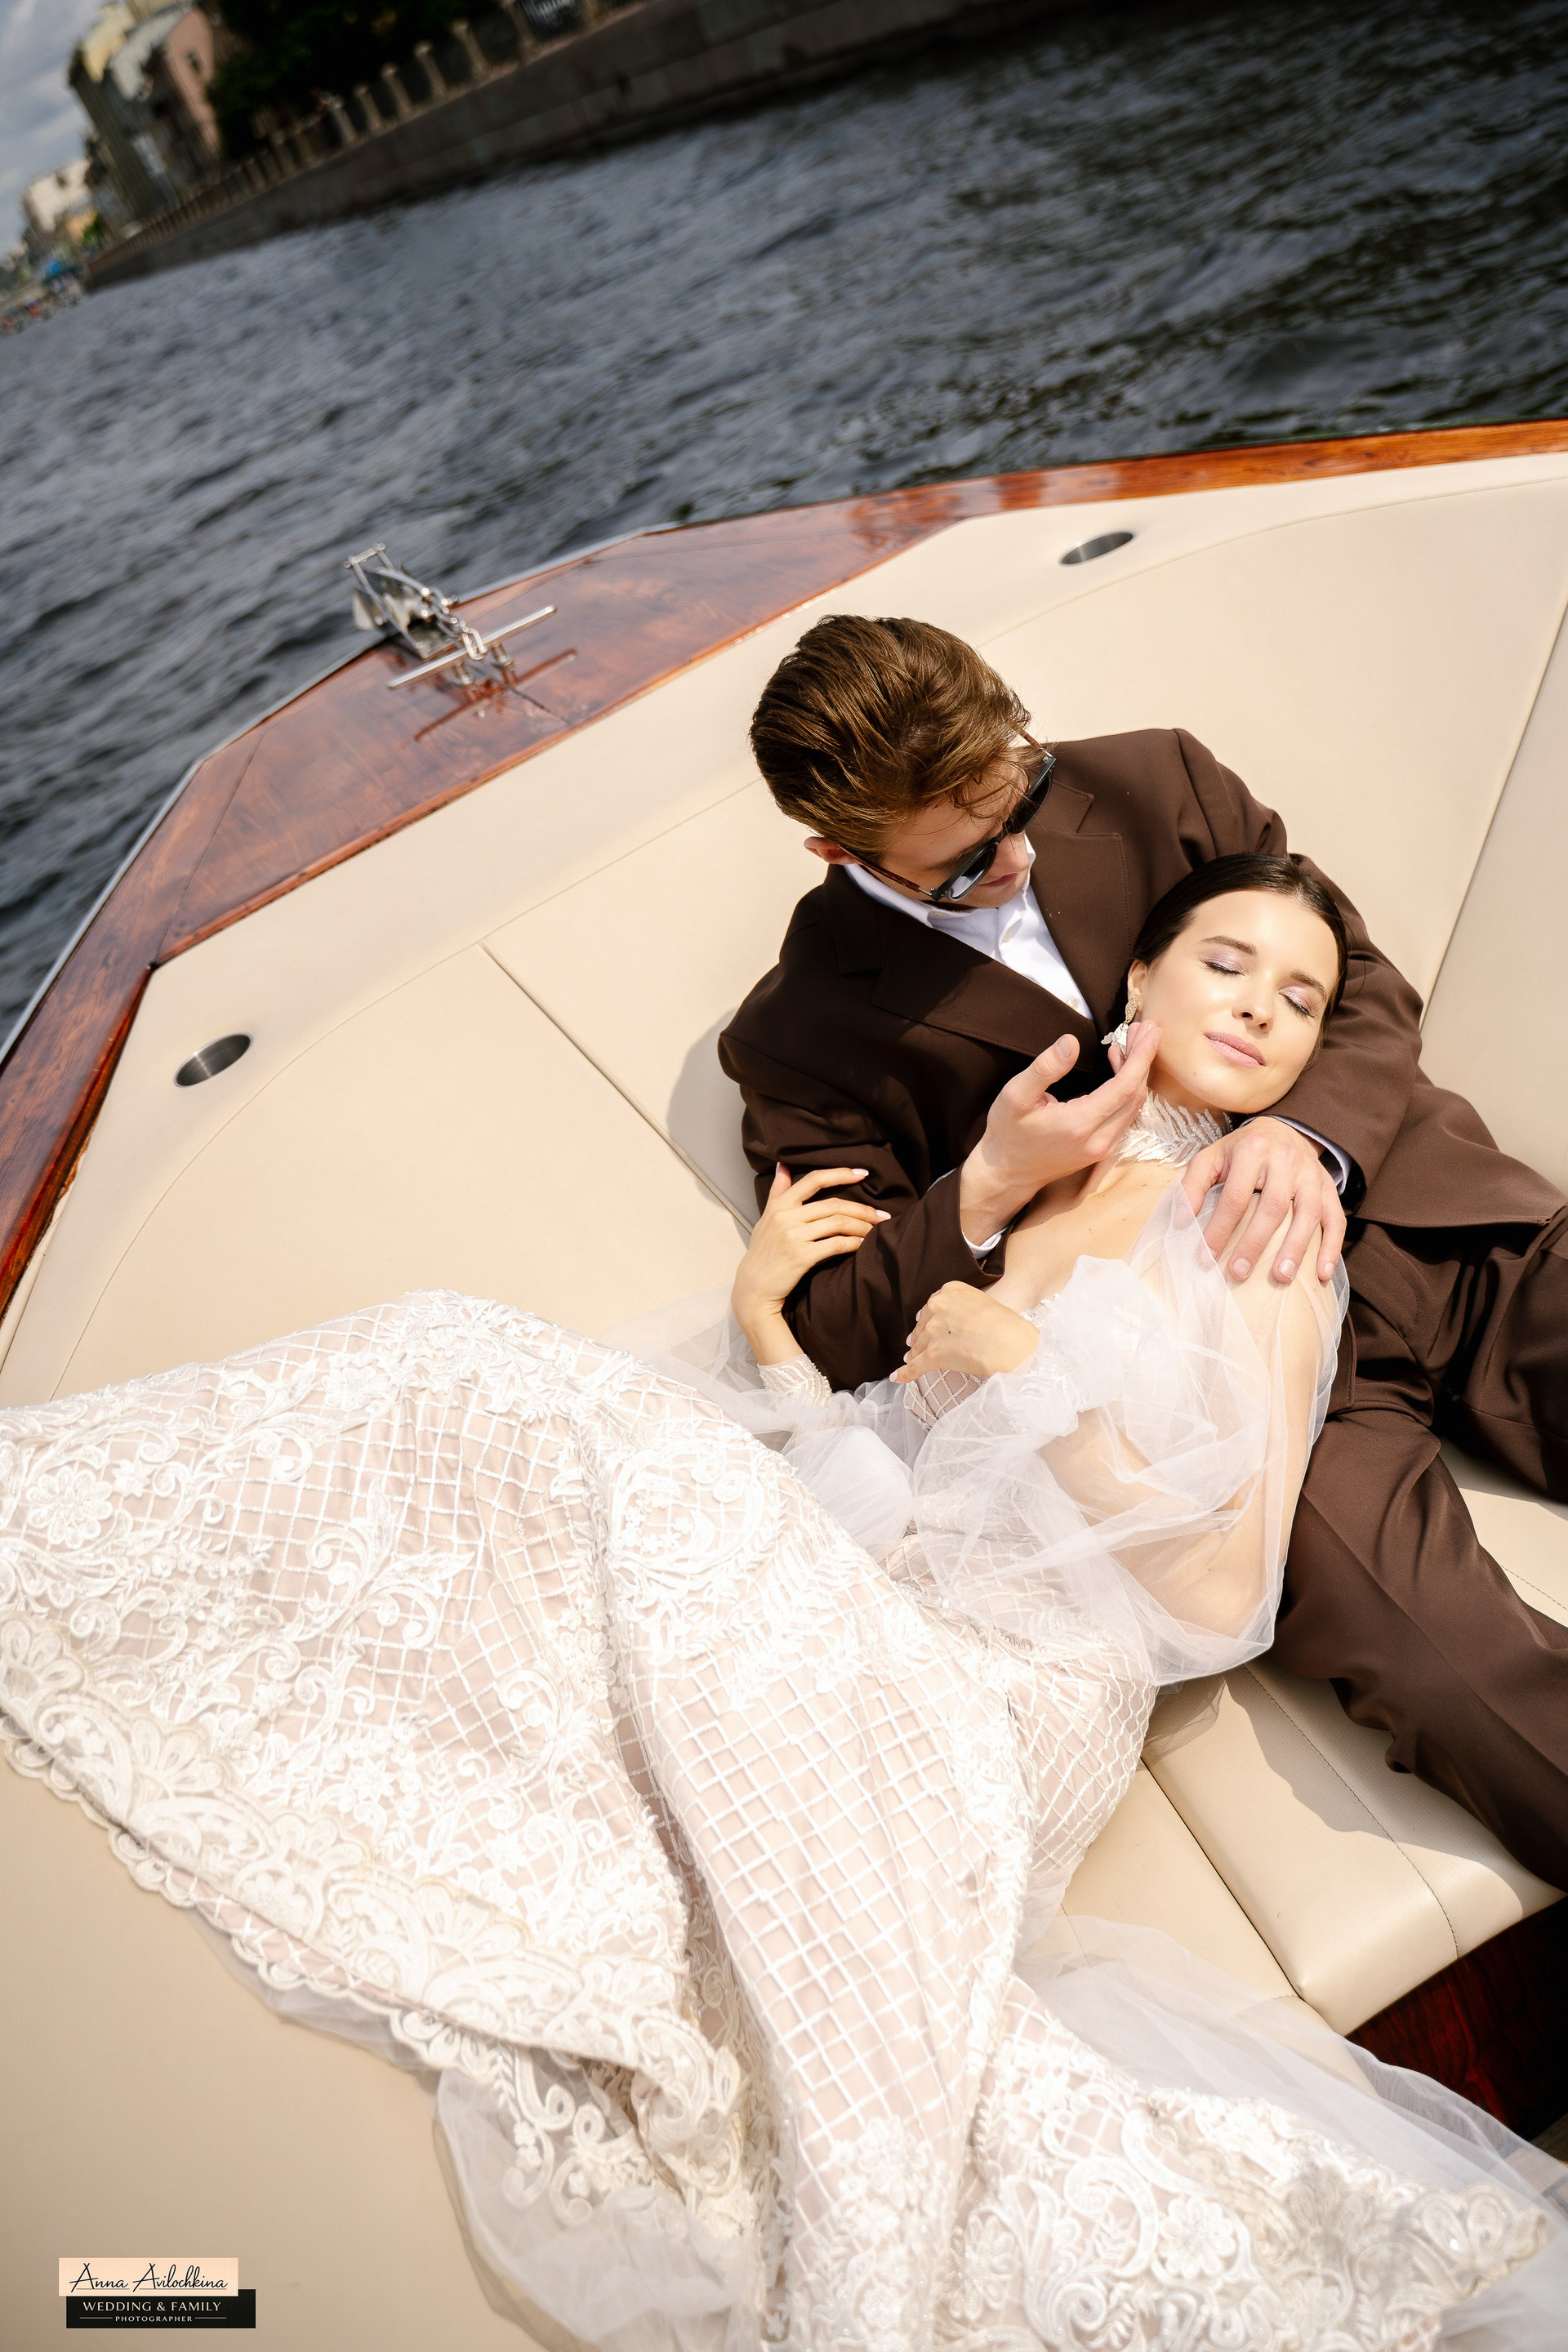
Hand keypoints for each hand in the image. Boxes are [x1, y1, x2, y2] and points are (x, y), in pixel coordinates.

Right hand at [732, 1165, 889, 1357]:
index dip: (840, 1173)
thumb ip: (777, 1191)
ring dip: (862, 1226)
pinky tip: (863, 1245)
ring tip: (875, 1230)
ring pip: (838, 1223)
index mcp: (779, 1205)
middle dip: (862, 1209)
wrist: (753, 1289)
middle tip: (881, 1215)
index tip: (862, 1173)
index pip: (813, 1180)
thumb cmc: (763, 1253)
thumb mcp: (766, 1218)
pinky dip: (854, 1244)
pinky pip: (836, 1244)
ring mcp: (793, 1237)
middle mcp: (785, 1217)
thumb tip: (783, 1164)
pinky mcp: (801, 1257)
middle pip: (833, 1204)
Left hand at [891, 1281, 1038, 1383]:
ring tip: (912, 1362)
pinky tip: (897, 1377)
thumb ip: (963, 1309)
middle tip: (916, 1347)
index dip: (928, 1320)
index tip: (925, 1327)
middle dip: (920, 1338)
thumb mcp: (984, 1303)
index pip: (932, 1306)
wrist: (1014, 1344)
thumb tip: (949, 1327)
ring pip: (918, 1346)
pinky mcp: (932, 1353)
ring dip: (914, 1355)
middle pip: (922, 1326)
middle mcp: (937, 1305)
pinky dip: (905, 1373)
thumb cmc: (1008, 1326)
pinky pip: (914, 1365)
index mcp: (951, 1290)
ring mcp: (933, 1330)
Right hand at [959, 1020, 1161, 1243]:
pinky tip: (1120, 1067)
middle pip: (1136, 1094)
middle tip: (1143, 1028)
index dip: (1141, 1056)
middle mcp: (1099, 1140)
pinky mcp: (1102, 1149)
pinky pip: (1126, 1114)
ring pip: (1134, 1105)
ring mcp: (1103, 1148)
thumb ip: (1045, 1068)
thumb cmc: (1008, 1132)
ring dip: (1138, 1073)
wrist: (1006, 1172)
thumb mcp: (1015, 1095)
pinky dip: (1129, 1088)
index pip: (1124, 1087)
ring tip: (1132, 1042)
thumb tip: (1071, 1042)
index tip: (1150, 1030)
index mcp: (1079, 1124)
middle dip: (1143, 1059)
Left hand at [1182, 1117, 1344, 1283]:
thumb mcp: (1211, 1158)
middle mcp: (1286, 1160)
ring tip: (1281, 1277)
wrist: (1282, 1130)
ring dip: (1296, 1248)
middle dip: (1255, 1243)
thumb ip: (1192, 1185)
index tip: (1206, 1258)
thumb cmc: (1241, 1152)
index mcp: (1252, 1151)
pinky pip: (1336, 1218)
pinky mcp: (1329, 1187)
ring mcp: (1311, 1174)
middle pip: (1273, 1207)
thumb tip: (1180, 1221)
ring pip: (1308, 1213)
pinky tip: (1322, 1273)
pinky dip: (1332, 1247)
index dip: (1219, 1229)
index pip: (1235, 1197)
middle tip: (1239, 1273)